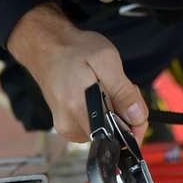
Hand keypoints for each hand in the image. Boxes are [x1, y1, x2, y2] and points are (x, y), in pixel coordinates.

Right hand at [5, 2, 148, 142]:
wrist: (45, 46)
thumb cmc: (74, 49)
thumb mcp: (106, 59)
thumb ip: (122, 91)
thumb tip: (137, 117)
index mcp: (77, 109)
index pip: (115, 136)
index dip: (133, 124)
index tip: (136, 104)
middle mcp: (68, 125)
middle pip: (112, 133)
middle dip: (126, 112)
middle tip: (120, 85)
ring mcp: (65, 127)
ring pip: (105, 129)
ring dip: (115, 110)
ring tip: (107, 85)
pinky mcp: (66, 125)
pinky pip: (94, 125)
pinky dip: (103, 111)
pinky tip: (99, 92)